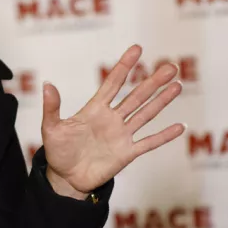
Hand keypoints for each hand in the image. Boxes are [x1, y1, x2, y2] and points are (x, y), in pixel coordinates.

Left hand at [41, 45, 185, 197]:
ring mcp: (121, 135)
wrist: (65, 178)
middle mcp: (112, 119)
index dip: (124, 66)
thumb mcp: (51, 128)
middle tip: (171, 66)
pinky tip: (180, 126)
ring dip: (162, 100)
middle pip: (136, 96)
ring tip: (177, 85)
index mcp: (94, 109)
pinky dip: (164, 135)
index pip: (113, 83)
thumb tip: (47, 84)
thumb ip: (52, 107)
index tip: (137, 49)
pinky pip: (149, 142)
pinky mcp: (127, 153)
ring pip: (146, 114)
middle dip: (153, 81)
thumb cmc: (57, 151)